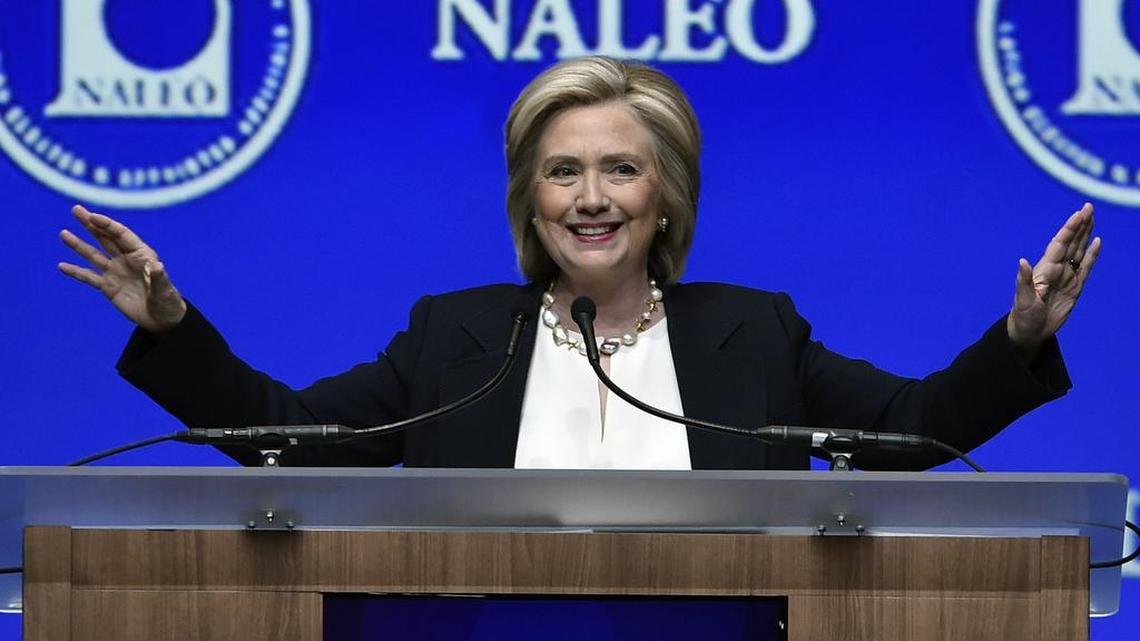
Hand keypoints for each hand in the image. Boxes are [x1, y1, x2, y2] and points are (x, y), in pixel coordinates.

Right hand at [58, 205, 186, 332]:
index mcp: (141, 255)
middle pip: (105, 238)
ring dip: (79, 245)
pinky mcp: (108, 287)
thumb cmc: (167, 301)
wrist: (161, 319)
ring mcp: (116, 272)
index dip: (107, 224)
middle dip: (91, 224)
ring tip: (63, 233)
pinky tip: (62, 266)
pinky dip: (76, 272)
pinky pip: (89, 277)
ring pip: (94, 255)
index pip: (121, 235)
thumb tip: (157, 266)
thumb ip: (159, 277)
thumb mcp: (165, 290)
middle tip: (76, 209)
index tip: (92, 216)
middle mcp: (126, 260)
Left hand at [1007, 202, 1100, 356]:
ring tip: (1092, 218)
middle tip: (1088, 207)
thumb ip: (1024, 280)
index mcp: (1045, 269)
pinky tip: (1097, 241)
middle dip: (1079, 225)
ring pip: (1079, 251)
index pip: (1059, 244)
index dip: (1069, 229)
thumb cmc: (1023, 316)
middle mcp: (1056, 269)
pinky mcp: (1075, 287)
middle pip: (1071, 242)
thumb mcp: (1023, 300)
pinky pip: (1086, 267)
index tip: (1078, 214)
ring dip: (1085, 234)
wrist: (1030, 332)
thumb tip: (1022, 261)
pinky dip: (1092, 254)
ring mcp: (1067, 277)